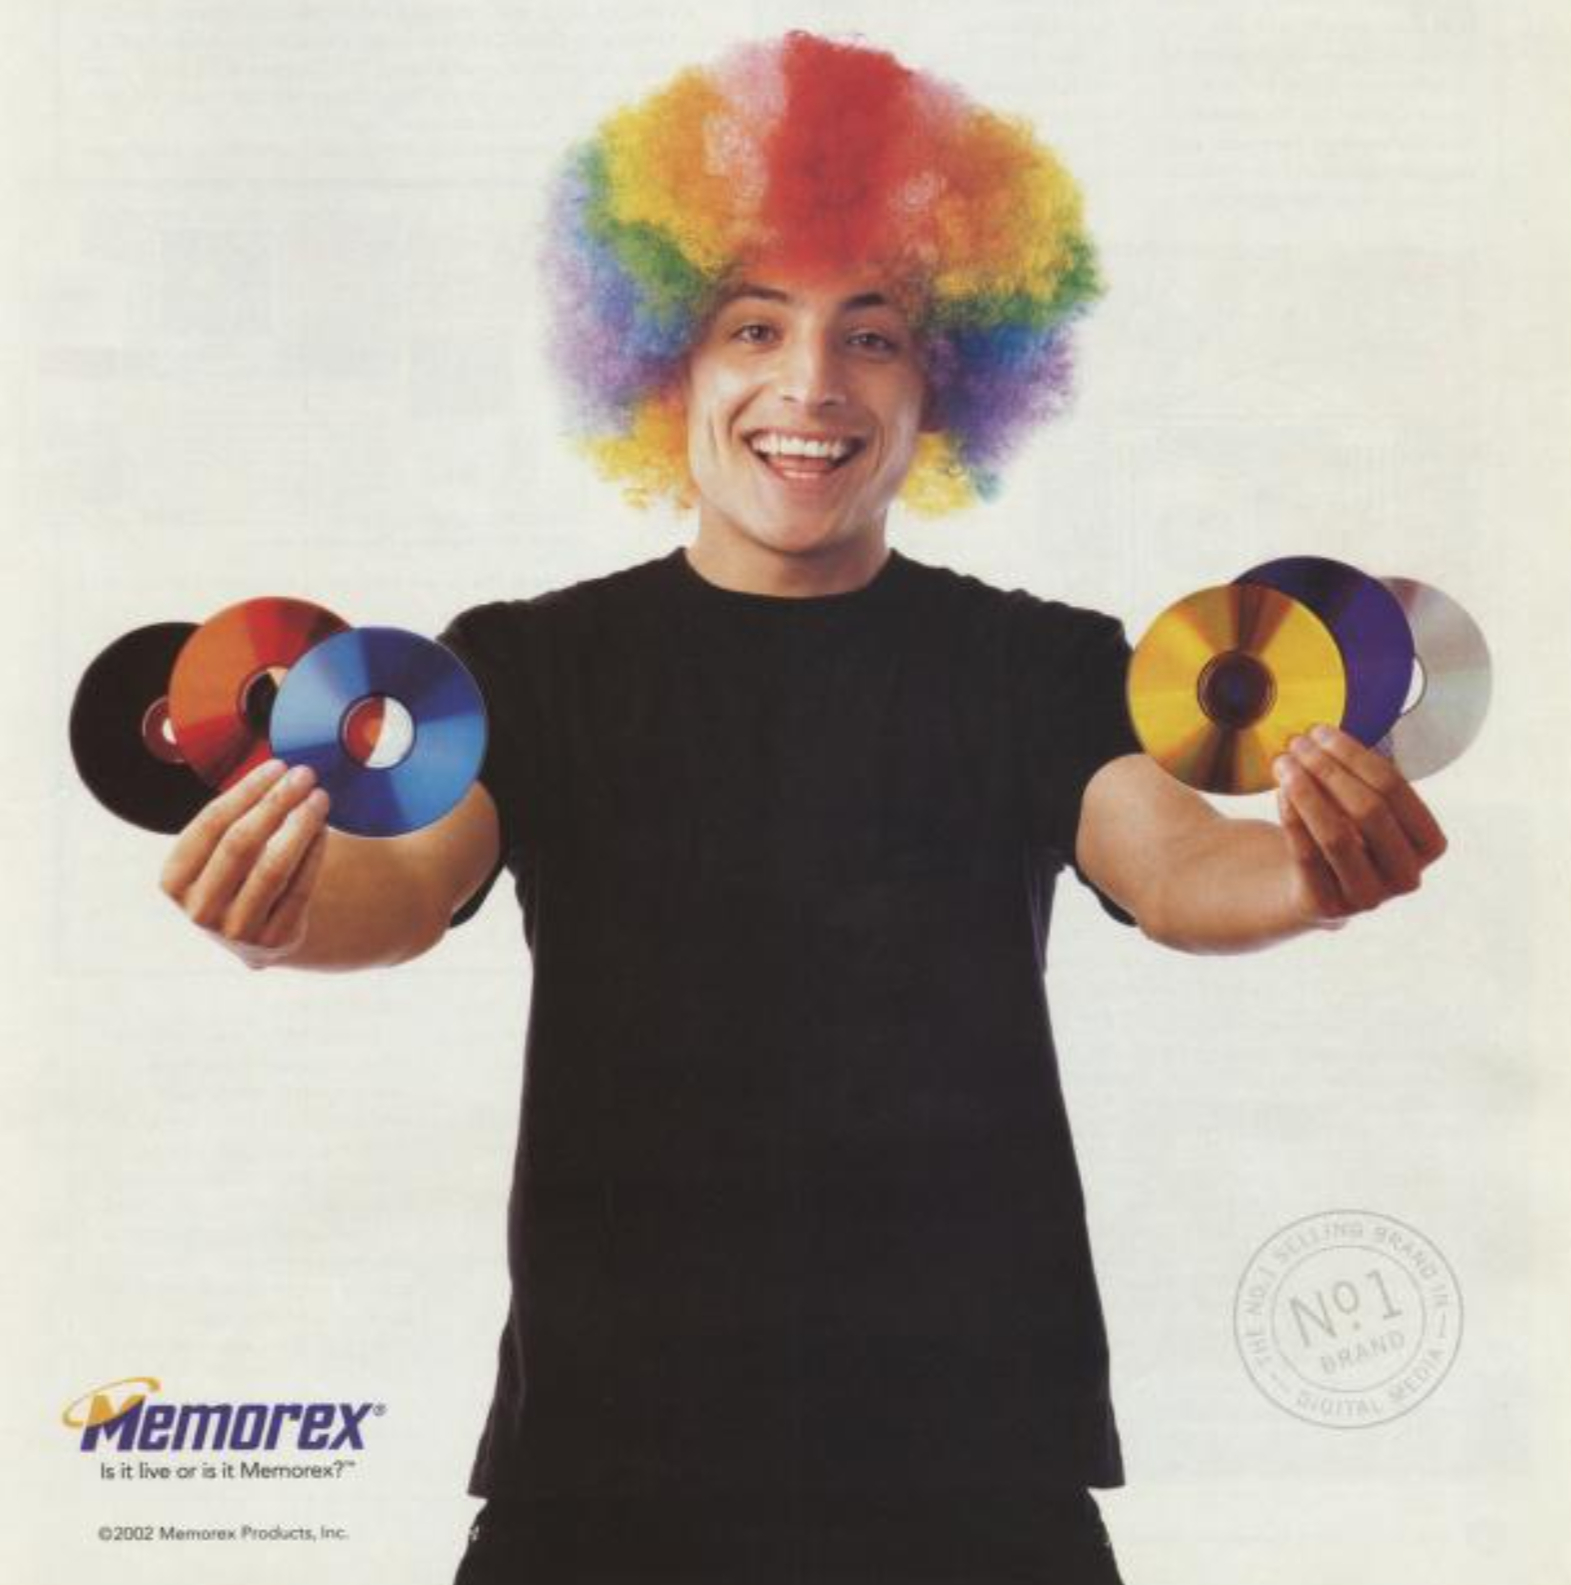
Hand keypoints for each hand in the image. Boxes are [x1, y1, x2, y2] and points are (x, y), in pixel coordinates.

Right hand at [159, 758, 331, 969]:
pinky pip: (300, 889)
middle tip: (305, 774)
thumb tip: (276, 769)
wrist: (255, 936)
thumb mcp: (216, 856)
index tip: (277, 766)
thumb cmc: (236, 877)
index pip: (210, 824)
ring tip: (320, 798)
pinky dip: (314, 854)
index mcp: (174, 880)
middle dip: (276, 802)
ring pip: (273, 867)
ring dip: (300, 825)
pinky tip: (323, 828)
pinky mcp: (274, 941)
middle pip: (241, 843)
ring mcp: (236, 930)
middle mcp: (199, 909)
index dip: (246, 791)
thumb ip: (234, 818)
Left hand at [1274, 724, 1446, 926]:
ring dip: (1306, 791)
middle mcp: (1406, 876)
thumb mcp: (1362, 807)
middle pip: (1368, 810)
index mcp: (1428, 844)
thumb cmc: (1341, 833)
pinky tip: (1279, 791)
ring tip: (1282, 761)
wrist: (1308, 887)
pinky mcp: (1327, 908)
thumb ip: (1359, 776)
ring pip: (1336, 835)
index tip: (1321, 731)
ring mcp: (1368, 898)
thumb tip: (1325, 735)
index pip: (1395, 790)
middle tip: (1296, 743)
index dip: (1355, 756)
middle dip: (1329, 769)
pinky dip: (1292, 817)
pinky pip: (1306, 855)